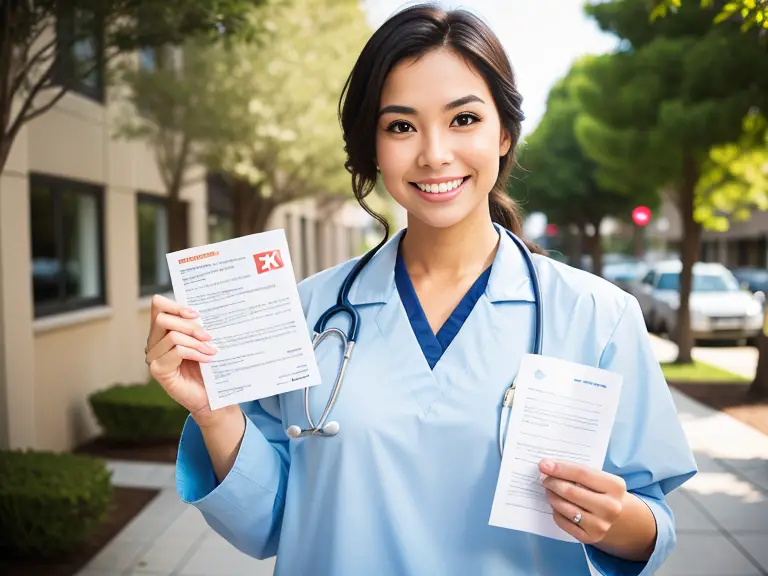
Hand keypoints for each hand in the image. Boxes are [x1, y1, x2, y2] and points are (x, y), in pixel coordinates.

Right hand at [144, 295, 225, 427]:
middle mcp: (153, 342)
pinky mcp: (158, 370)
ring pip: (172, 336)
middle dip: (190, 325)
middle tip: (209, 336)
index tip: (196, 314)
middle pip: (163, 319)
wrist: (209, 396)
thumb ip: (197, 326)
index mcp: (163, 330)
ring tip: (211, 350)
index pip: (158, 305)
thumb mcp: (202, 342)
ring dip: (196, 342)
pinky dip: (195, 353)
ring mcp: (153, 356)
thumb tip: (204, 310)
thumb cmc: (207, 367)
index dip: (175, 305)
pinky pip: (176, 352)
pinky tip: (207, 359)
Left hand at [539, 459, 626, 544]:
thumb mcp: (601, 479)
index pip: (581, 473)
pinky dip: (555, 511)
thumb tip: (547, 467)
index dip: (560, 468)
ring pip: (564, 507)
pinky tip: (557, 504)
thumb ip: (578, 472)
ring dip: (551, 496)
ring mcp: (601, 525)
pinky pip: (563, 521)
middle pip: (571, 491)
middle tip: (543, 477)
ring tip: (548, 489)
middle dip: (552, 482)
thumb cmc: (605, 493)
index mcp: (615, 487)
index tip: (544, 464)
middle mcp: (610, 507)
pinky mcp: (590, 538)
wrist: (623, 521)